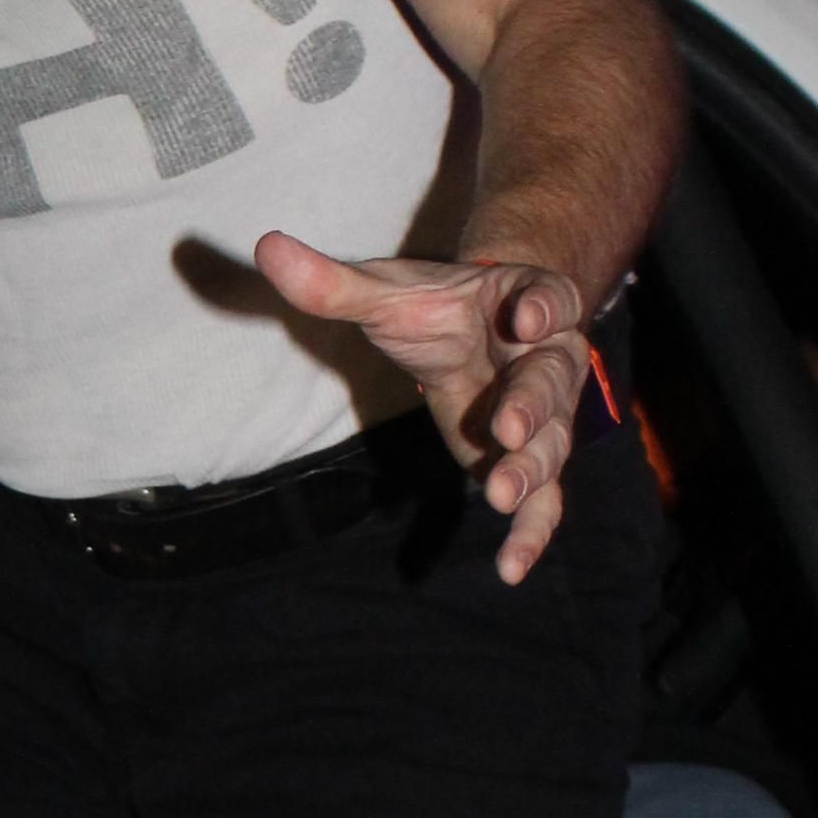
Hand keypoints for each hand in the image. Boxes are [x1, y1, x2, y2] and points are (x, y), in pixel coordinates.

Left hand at [253, 240, 592, 582]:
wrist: (478, 330)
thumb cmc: (435, 307)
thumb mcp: (384, 293)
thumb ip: (334, 282)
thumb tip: (265, 247)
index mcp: (526, 299)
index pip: (547, 296)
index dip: (542, 308)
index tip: (528, 320)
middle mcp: (551, 355)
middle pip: (552, 380)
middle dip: (532, 405)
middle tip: (508, 429)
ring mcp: (548, 412)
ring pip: (552, 442)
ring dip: (531, 470)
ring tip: (499, 496)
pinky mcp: (531, 460)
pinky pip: (545, 500)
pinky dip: (532, 534)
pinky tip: (511, 570)